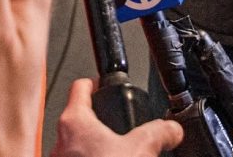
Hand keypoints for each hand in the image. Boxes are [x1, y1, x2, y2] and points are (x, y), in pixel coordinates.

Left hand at [50, 78, 182, 156]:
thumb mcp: (141, 150)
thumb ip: (159, 133)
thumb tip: (172, 129)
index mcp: (75, 122)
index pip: (81, 87)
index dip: (94, 83)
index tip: (102, 84)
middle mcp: (61, 141)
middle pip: (78, 118)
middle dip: (99, 122)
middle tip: (116, 122)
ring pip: (76, 145)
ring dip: (95, 147)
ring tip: (116, 151)